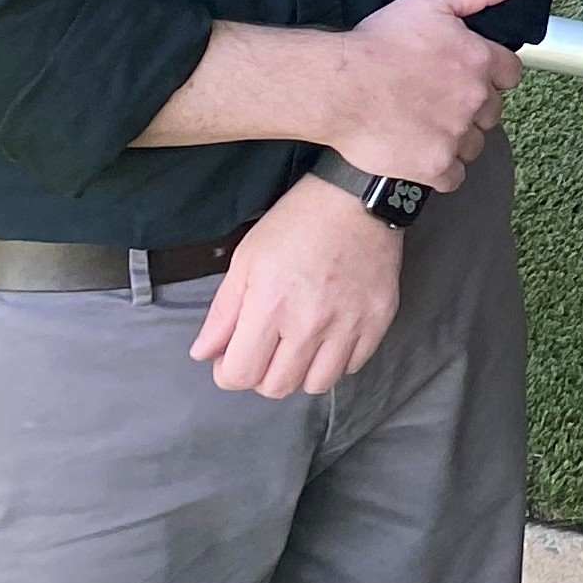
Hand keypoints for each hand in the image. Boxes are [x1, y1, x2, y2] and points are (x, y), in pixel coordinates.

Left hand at [191, 174, 403, 397]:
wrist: (360, 195)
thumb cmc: (297, 222)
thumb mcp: (247, 259)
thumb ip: (223, 312)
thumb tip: (204, 353)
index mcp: (270, 305)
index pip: (239, 375)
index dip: (228, 370)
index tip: (234, 352)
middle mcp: (310, 322)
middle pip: (277, 387)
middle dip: (263, 373)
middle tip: (267, 345)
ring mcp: (349, 323)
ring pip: (316, 385)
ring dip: (301, 371)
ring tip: (300, 343)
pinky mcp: (378, 319)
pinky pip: (353, 366)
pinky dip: (337, 359)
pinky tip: (331, 333)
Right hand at [336, 0, 524, 186]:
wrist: (338, 87)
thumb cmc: (378, 42)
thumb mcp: (431, 0)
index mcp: (479, 60)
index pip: (510, 74)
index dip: (490, 75)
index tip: (468, 76)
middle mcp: (474, 100)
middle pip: (492, 112)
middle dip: (472, 107)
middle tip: (439, 101)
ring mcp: (455, 136)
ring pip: (475, 145)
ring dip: (459, 139)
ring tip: (426, 126)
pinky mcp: (434, 167)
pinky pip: (454, 176)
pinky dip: (442, 170)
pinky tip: (421, 153)